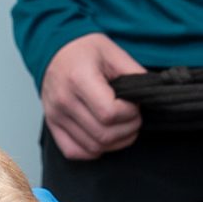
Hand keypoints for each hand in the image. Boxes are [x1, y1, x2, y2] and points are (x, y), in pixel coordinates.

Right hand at [40, 33, 146, 160]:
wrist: (54, 50)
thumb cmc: (85, 50)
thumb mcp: (113, 52)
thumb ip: (134, 74)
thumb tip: (150, 95)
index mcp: (79, 79)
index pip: (109, 113)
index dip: (130, 114)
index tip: (134, 105)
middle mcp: (64, 100)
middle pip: (103, 134)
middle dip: (128, 130)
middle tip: (133, 118)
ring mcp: (55, 115)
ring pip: (92, 146)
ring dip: (115, 142)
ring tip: (123, 127)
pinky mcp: (52, 124)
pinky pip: (74, 151)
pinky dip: (94, 150)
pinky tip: (103, 137)